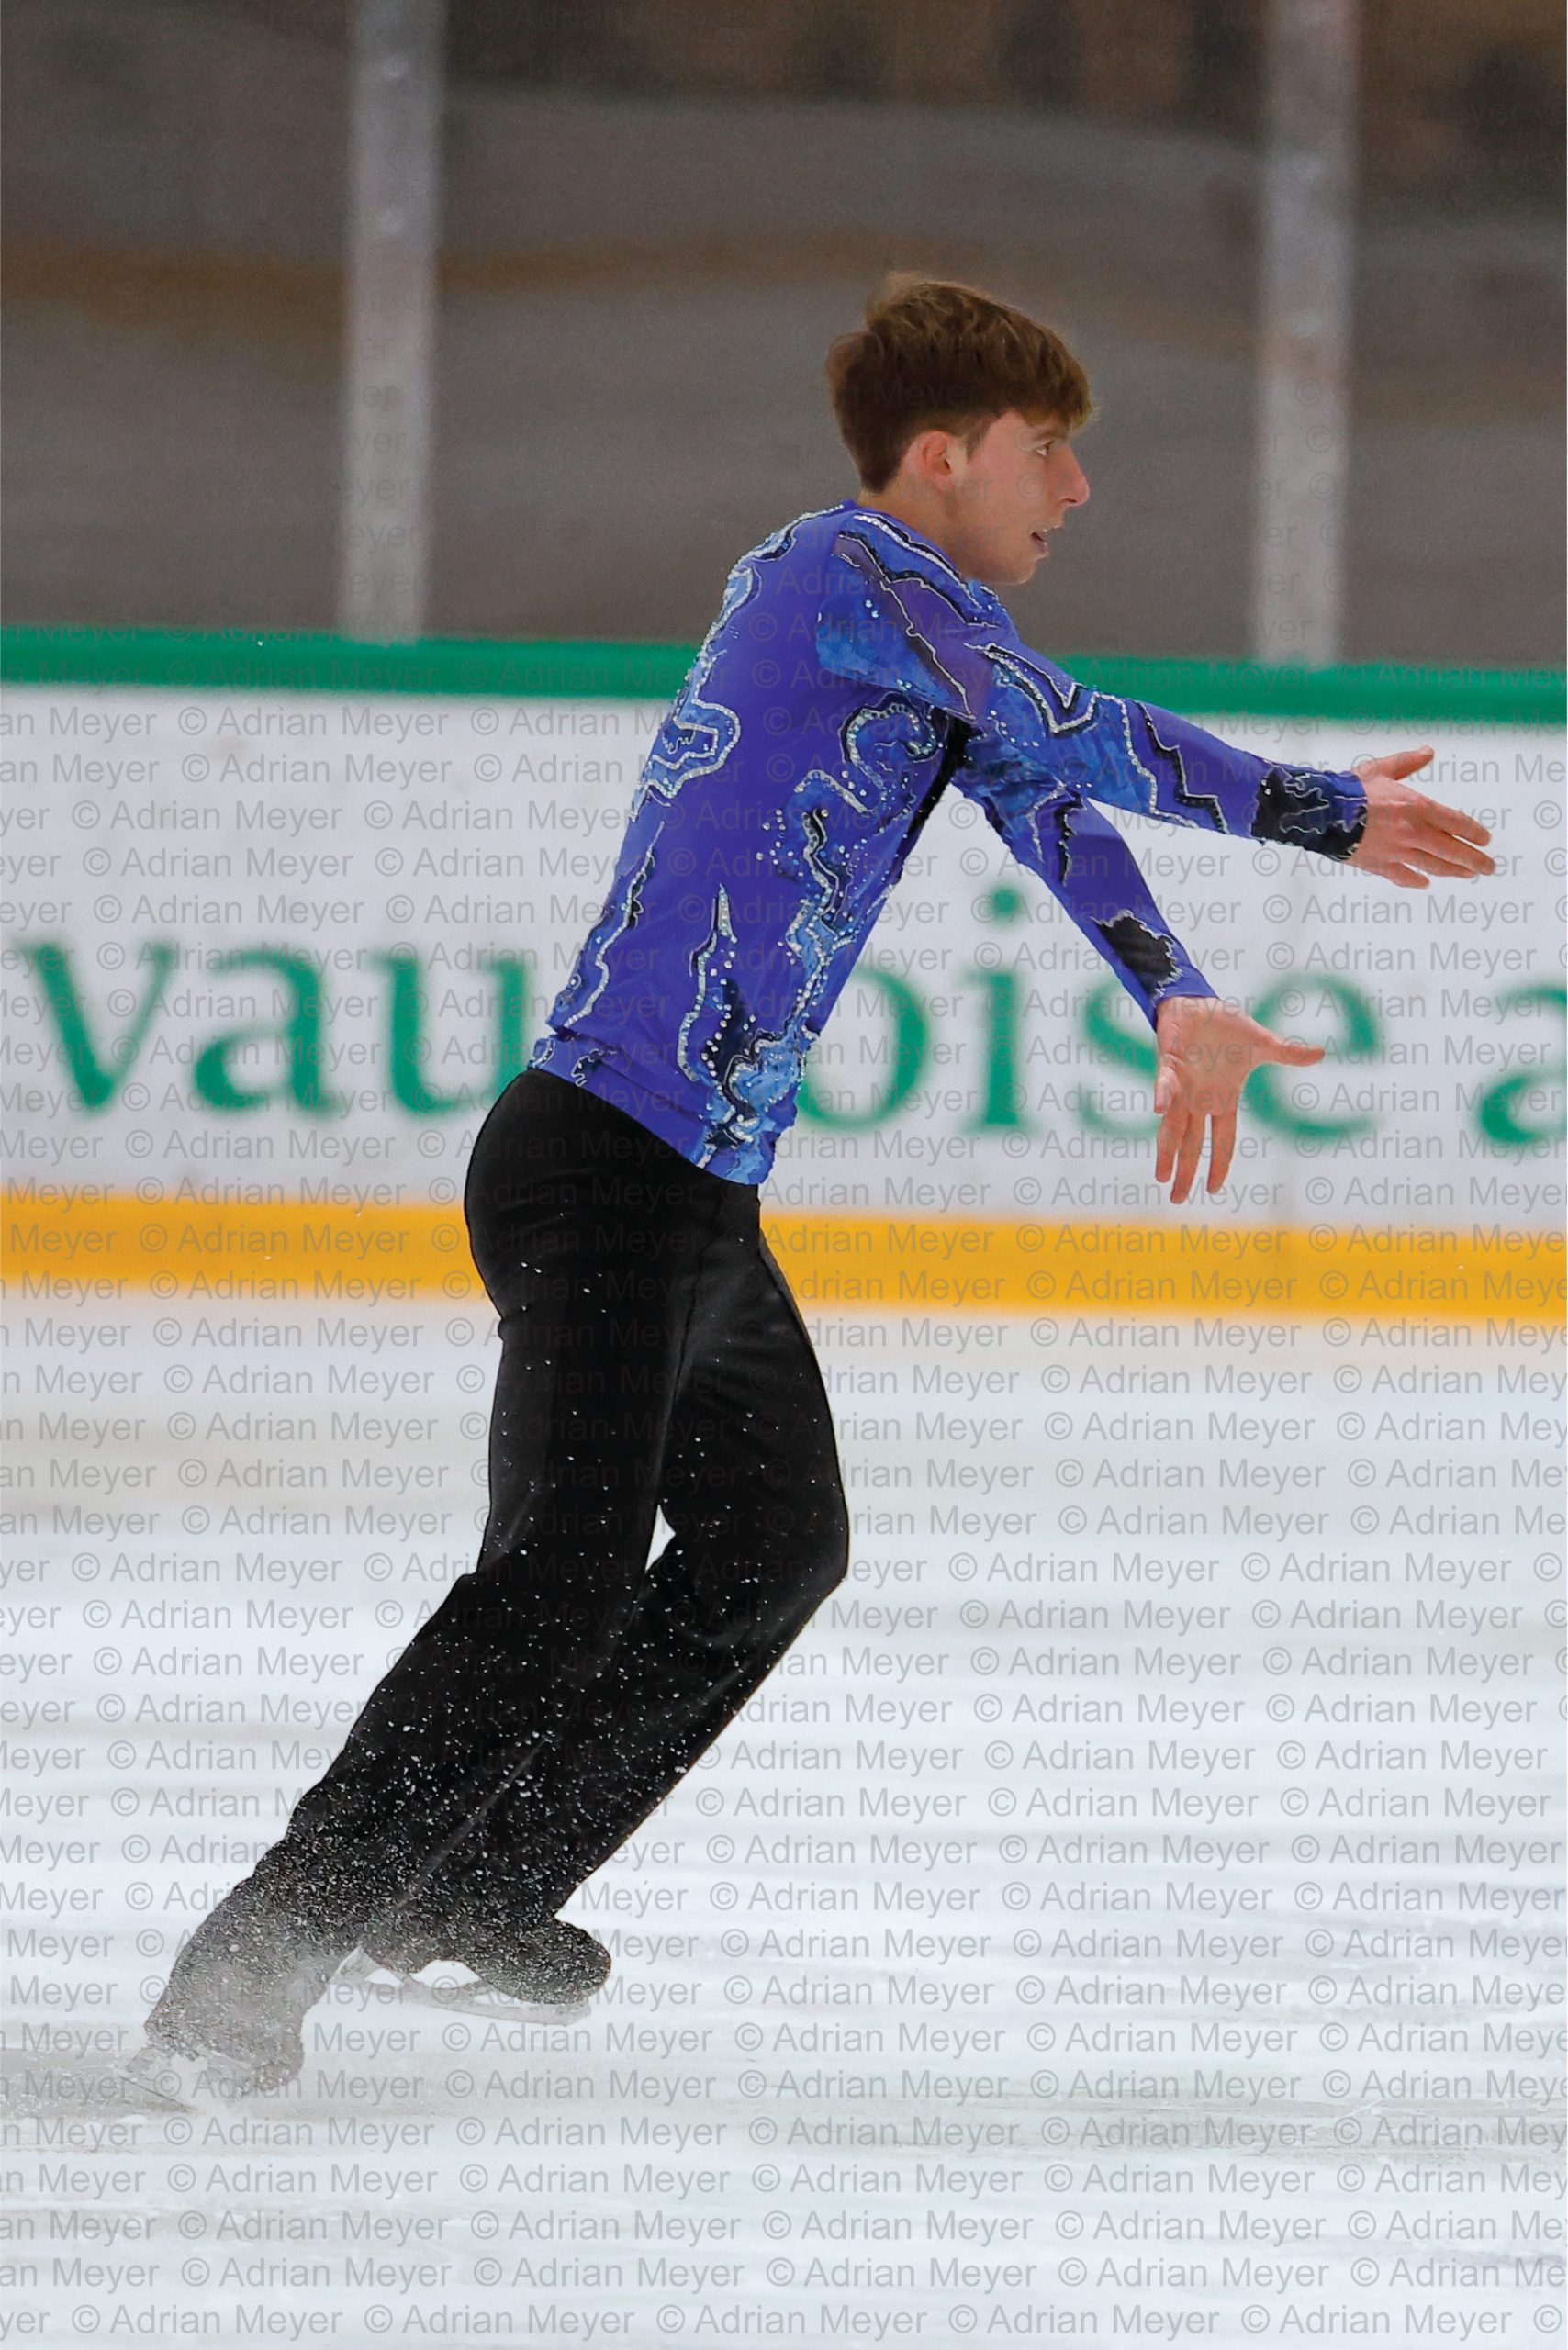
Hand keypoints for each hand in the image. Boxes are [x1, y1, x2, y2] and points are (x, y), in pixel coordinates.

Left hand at [1152, 995, 1324, 1203]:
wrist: (1199, 1003)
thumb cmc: (1227, 1027)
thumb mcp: (1262, 1044)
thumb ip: (1287, 1054)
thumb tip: (1321, 1054)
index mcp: (1222, 1099)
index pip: (1222, 1139)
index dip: (1219, 1164)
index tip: (1213, 1189)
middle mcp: (1198, 1099)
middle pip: (1192, 1143)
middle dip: (1185, 1170)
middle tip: (1177, 1199)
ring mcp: (1181, 1085)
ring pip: (1173, 1125)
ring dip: (1168, 1150)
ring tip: (1161, 1176)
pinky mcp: (1167, 1063)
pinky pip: (1164, 1083)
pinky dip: (1162, 1095)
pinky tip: (1159, 1110)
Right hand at [1346, 747, 1494, 886]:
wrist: (1325, 814)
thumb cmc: (1352, 789)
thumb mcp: (1382, 769)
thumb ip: (1408, 762)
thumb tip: (1428, 752)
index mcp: (1418, 807)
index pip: (1456, 823)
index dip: (1474, 832)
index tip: (1486, 840)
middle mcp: (1414, 833)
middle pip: (1452, 850)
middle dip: (1474, 860)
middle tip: (1489, 867)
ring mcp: (1398, 852)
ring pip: (1433, 866)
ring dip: (1453, 872)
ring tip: (1467, 875)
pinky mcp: (1380, 865)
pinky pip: (1403, 876)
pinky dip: (1416, 881)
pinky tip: (1425, 883)